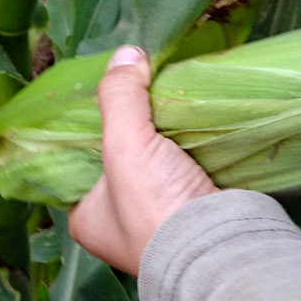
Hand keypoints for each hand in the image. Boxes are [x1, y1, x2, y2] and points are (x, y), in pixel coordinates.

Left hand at [68, 46, 218, 275]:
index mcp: (87, 218)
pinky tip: (197, 122)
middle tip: (141, 90)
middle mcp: (119, 223)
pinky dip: (192, 149)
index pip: (79, 162)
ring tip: (171, 98)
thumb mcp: (125, 143)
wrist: (221, 246)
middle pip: (121, 159)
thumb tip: (126, 54)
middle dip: (133, 129)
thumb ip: (120, 96)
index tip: (106, 94)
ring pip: (157, 163)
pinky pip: (188, 170)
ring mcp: (159, 221)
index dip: (91, 127)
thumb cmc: (156, 205)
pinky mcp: (195, 213)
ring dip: (166, 138)